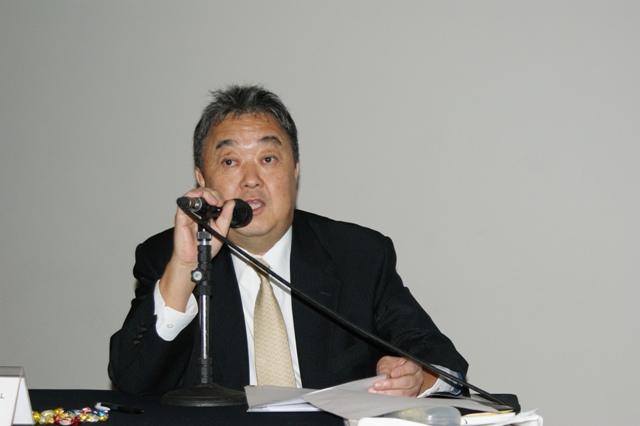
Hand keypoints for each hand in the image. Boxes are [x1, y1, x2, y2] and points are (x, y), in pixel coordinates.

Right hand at [158, 188, 235, 311]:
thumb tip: (231, 203)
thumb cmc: (205, 247)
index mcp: (206, 213)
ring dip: (204, 193)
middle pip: (202, 193)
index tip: (223, 203)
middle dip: (212, 193)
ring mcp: (188, 213)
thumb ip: (226, 216)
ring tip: (213, 200)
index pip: (211, 197)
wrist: (195, 259)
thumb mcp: (221, 230)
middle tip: (218, 201)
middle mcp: (197, 211)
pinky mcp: (181, 217)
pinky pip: (183, 202)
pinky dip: (192, 197)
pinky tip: (201, 199)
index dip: (218, 196)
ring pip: (193, 194)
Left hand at [369, 356, 437, 396]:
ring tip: (376, 392)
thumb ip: (386, 368)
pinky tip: (380, 397)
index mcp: (413, 366)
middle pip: (407, 382)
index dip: (401, 371)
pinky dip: (390, 399)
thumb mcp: (389, 362)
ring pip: (403, 393)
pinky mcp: (410, 399)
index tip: (391, 374)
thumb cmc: (394, 367)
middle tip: (377, 385)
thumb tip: (383, 376)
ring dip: (388, 393)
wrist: (399, 375)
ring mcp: (414, 389)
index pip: (410, 368)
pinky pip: (401, 401)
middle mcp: (416, 378)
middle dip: (391, 384)